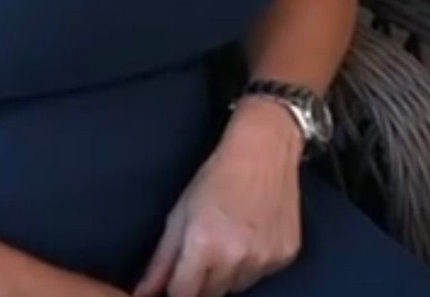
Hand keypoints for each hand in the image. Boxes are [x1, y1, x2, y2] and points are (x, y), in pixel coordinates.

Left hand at [134, 99, 302, 296]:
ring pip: (237, 287)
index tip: (178, 279)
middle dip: (203, 280)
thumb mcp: (181, 212)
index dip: (177, 288)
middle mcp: (236, 258)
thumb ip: (161, 260)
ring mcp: (264, 259)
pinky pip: (261, 274)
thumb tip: (143, 295)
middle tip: (206, 248)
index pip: (183, 296)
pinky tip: (252, 233)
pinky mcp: (285, 256)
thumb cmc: (218, 173)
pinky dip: (254, 262)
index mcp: (204, 246)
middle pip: (211, 295)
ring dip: (229, 272)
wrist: (265, 147)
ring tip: (230, 236)